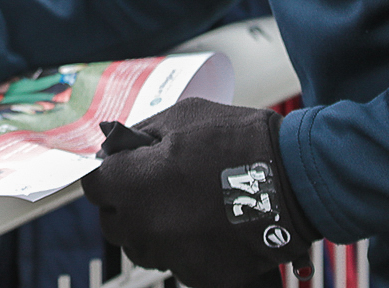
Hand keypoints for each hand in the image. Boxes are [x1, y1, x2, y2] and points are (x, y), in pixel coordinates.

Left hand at [82, 98, 317, 287]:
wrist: (294, 178)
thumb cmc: (237, 140)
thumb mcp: (182, 117)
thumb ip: (141, 135)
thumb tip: (117, 149)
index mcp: (132, 184)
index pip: (95, 186)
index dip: (110, 174)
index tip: (125, 169)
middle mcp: (144, 226)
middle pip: (113, 222)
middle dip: (126, 203)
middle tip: (154, 187)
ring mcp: (172, 256)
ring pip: (143, 247)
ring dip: (152, 229)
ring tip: (184, 207)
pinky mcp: (200, 277)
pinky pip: (178, 263)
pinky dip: (187, 248)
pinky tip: (209, 226)